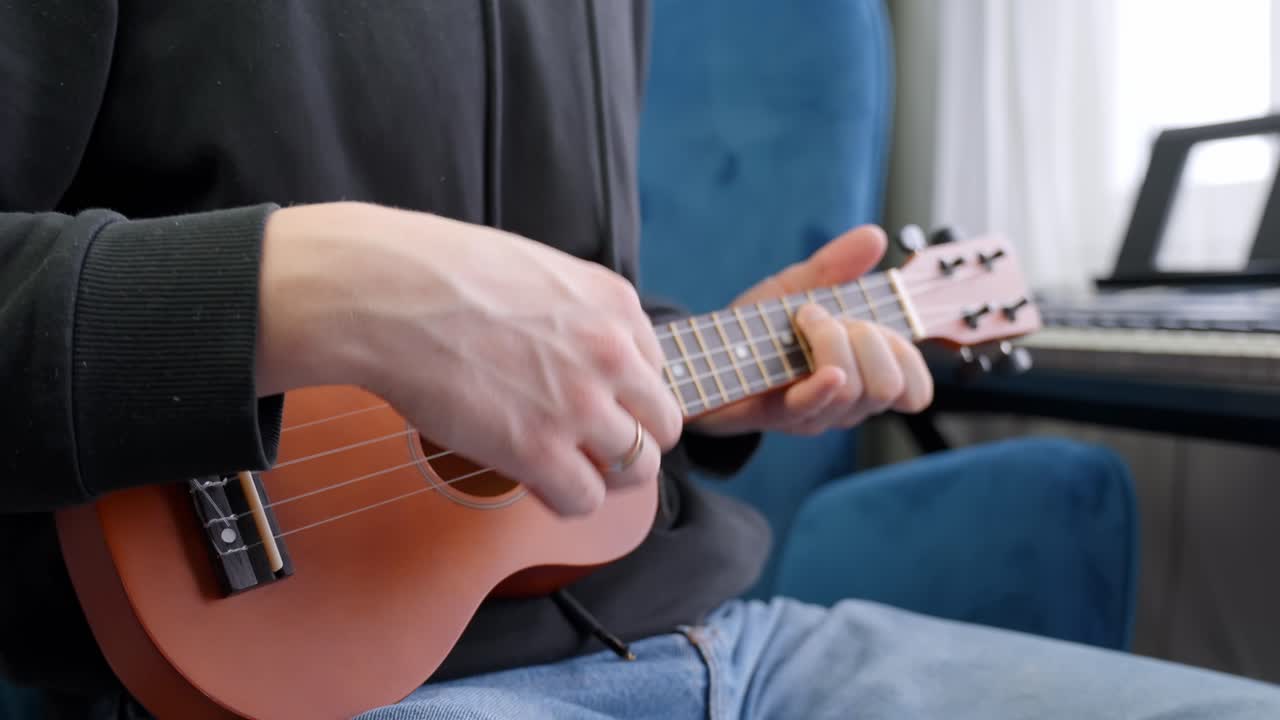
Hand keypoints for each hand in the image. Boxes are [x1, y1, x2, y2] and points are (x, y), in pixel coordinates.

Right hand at [255, 202, 682, 516]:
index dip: (624, 395)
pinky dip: (565, 500)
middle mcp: (613, 354)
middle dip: (631, 441)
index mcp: (615, 304)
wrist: (386, 293)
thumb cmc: (440, 272)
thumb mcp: (537, 270)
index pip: (655, 370)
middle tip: (590, 448)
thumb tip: (572, 346)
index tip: (594, 404)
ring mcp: (580, 405)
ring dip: (604, 476)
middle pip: (662, 426)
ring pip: (637, 469)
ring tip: (566, 470)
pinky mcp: (539, 450)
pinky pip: (584, 499)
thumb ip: (573, 311)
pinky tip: (536, 483)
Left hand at [690, 225, 932, 436]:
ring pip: (858, 391)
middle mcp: (843, 403)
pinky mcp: (776, 416)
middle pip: (891, 386)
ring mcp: (813, 413)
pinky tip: (825, 367)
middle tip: (825, 316)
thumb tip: (875, 236)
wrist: (693, 358)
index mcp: (858, 377)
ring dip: (834, 342)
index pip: (914, 390)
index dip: (914, 359)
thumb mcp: (796, 289)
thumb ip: (836, 266)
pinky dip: (825, 383)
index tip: (892, 322)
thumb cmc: (750, 332)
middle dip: (870, 340)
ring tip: (801, 322)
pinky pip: (815, 406)